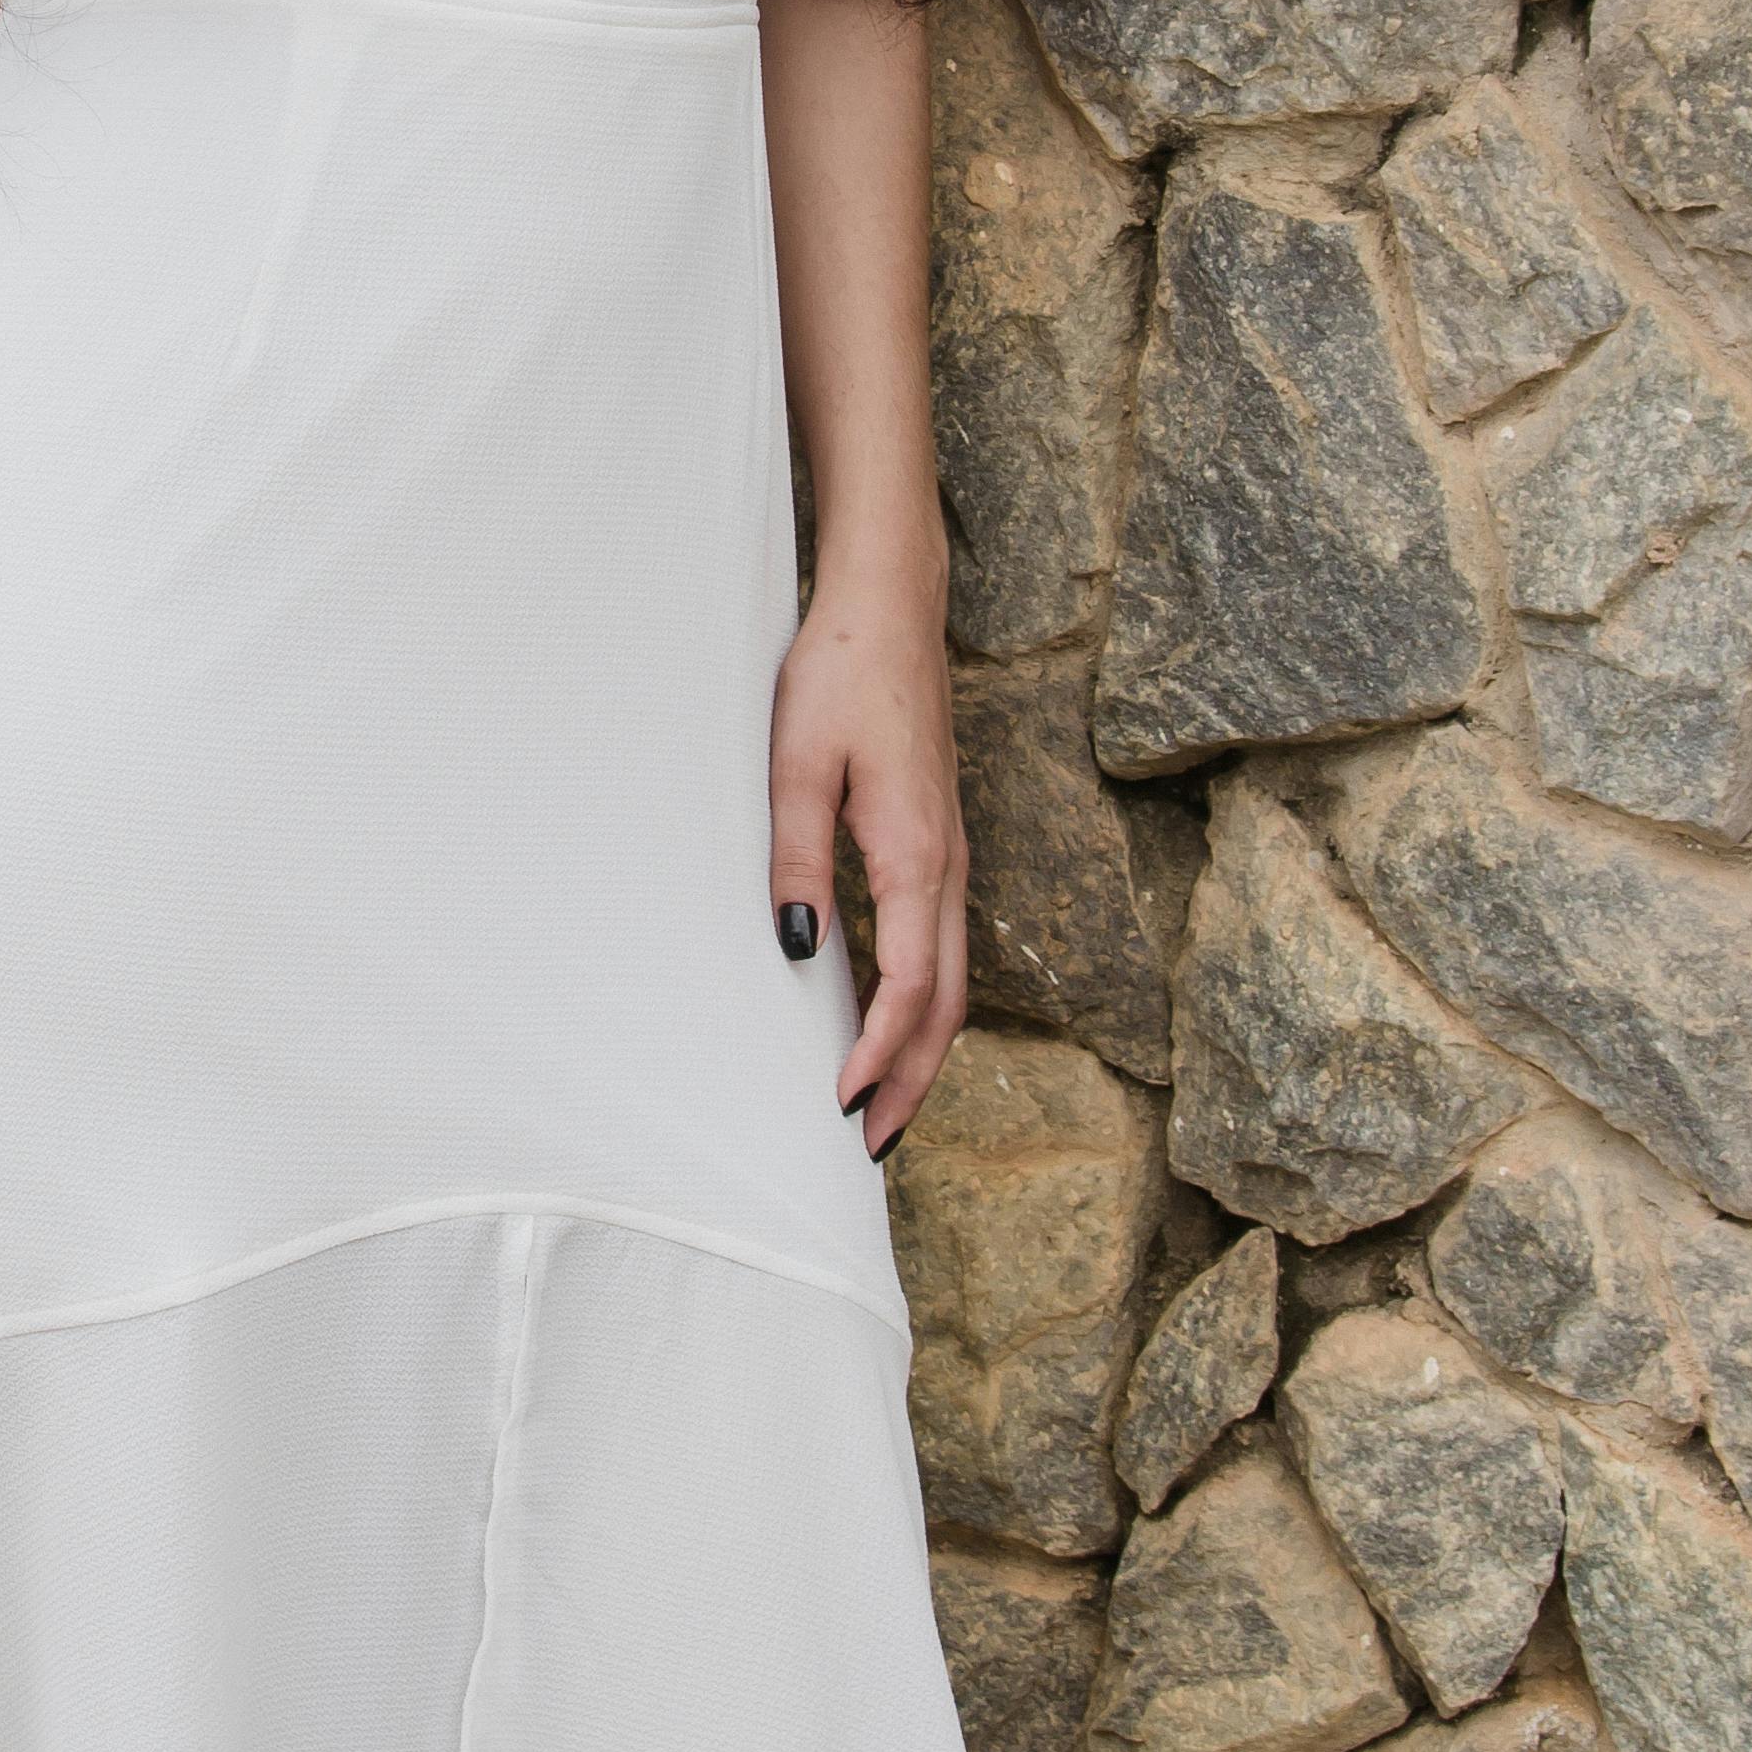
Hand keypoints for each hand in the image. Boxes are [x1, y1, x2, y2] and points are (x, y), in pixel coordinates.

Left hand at [767, 561, 967, 1160]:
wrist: (892, 607)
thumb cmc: (841, 676)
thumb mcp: (800, 764)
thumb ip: (798, 857)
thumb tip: (798, 949)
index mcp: (915, 854)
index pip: (909, 987)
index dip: (879, 1055)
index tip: (840, 1103)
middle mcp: (946, 864)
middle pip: (946, 1003)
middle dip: (913, 1080)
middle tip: (871, 1144)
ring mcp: (949, 853)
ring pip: (953, 978)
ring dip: (924, 1049)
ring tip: (885, 1104)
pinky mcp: (938, 840)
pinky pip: (945, 944)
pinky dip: (926, 1001)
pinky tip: (894, 1018)